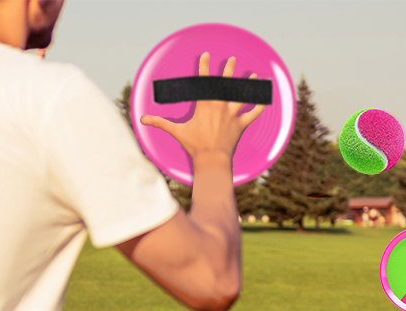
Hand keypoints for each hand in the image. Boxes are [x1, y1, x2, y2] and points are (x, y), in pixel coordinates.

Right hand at [139, 52, 266, 161]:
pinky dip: (259, 107)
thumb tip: (142, 120)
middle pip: (226, 84)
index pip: (204, 81)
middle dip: (229, 70)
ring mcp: (232, 115)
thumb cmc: (194, 145)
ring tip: (254, 77)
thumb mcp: (176, 131)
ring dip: (248, 86)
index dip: (204, 66)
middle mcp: (220, 106)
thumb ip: (160, 123)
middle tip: (232, 59)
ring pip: (242, 96)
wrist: (212, 160)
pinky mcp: (241, 125)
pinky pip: (252, 114)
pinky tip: (264, 99)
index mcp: (205, 105)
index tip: (206, 55)